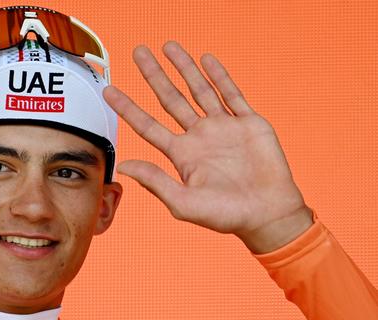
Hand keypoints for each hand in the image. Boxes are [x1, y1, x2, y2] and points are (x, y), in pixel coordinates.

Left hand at [103, 41, 313, 253]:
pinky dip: (219, 77)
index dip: (128, 108)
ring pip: (199, 90)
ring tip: (169, 46)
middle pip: (170, 99)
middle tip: (138, 52)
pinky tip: (206, 60)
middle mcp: (199, 137)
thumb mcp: (183, 203)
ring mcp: (223, 127)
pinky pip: (231, 95)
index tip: (109, 91)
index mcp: (181, 155)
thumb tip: (123, 166)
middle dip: (154, 75)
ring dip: (184, 68)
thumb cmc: (225, 215)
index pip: (147, 125)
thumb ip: (154, 180)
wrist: (267, 215)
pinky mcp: (248, 123)